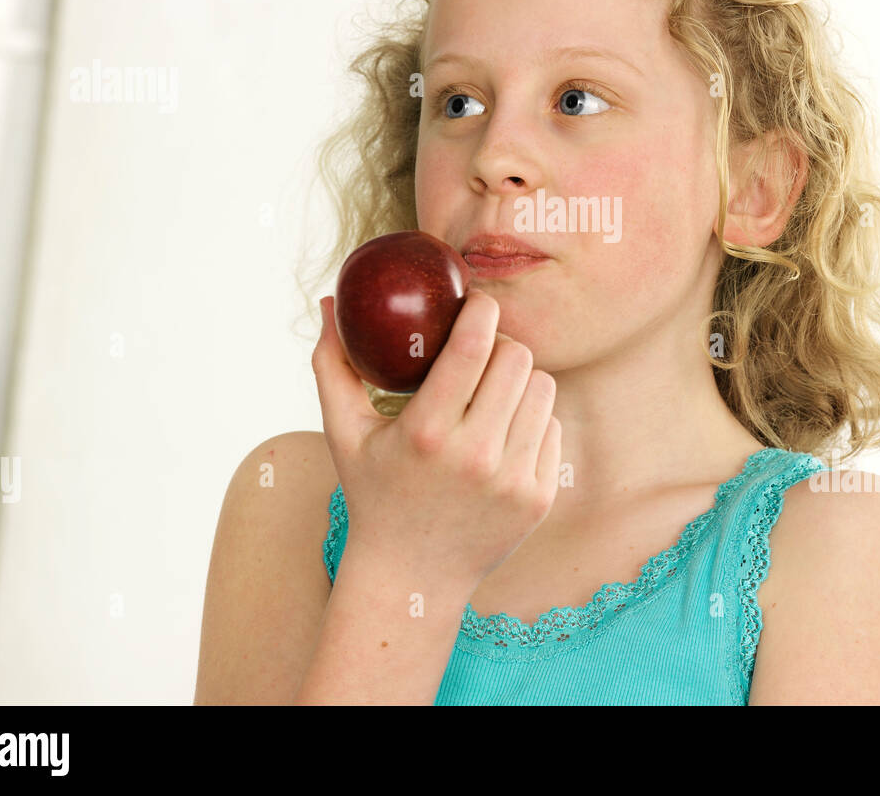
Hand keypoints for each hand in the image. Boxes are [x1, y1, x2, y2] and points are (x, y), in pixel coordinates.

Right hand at [311, 289, 561, 590]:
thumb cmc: (374, 494)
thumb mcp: (343, 434)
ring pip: (543, 388)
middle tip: (483, 350)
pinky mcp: (540, 497)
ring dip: (520, 379)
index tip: (477, 301)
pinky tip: (503, 432)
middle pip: (517, 359)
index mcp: (426, 433)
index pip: (472, 347)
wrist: (412, 577)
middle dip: (501, 343)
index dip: (482, 311)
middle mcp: (475, 457)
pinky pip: (552, 427)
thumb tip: (327, 301)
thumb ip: (332, 364)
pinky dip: (531, 420)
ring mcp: (513, 480)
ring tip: (492, 391)